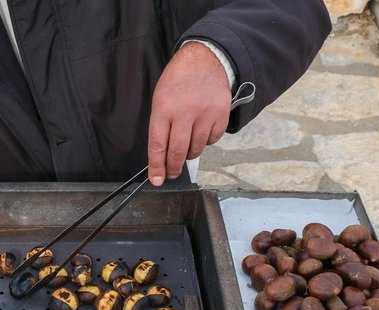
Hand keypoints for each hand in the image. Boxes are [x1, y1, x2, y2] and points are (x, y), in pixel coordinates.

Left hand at [148, 41, 230, 185]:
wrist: (206, 59)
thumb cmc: (178, 80)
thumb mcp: (160, 98)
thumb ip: (161, 126)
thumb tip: (161, 156)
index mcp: (164, 108)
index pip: (158, 145)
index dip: (157, 166)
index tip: (157, 180)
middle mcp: (185, 112)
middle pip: (178, 151)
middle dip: (173, 168)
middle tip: (172, 174)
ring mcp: (205, 114)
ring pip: (196, 148)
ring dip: (190, 154)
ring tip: (186, 147)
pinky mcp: (221, 115)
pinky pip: (212, 140)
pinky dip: (205, 141)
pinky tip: (201, 130)